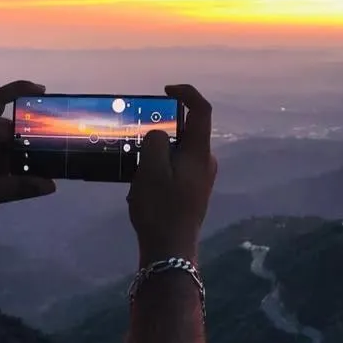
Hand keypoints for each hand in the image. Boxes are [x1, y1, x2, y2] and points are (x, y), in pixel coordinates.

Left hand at [0, 80, 55, 231]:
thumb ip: (21, 187)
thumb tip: (51, 186)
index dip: (20, 89)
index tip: (42, 91)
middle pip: (4, 125)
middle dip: (25, 137)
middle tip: (49, 147)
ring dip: (14, 152)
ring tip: (37, 165)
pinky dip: (3, 159)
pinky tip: (17, 174)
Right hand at [128, 84, 217, 265]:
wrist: (170, 251)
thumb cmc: (160, 208)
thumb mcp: (150, 170)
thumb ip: (155, 142)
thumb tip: (159, 135)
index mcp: (200, 152)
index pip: (202, 110)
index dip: (187, 93)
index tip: (166, 91)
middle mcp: (206, 162)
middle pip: (186, 132)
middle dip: (161, 132)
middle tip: (137, 140)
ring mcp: (201, 178)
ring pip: (177, 152)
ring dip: (156, 155)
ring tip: (136, 173)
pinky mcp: (193, 191)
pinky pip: (175, 169)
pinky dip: (158, 170)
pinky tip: (141, 189)